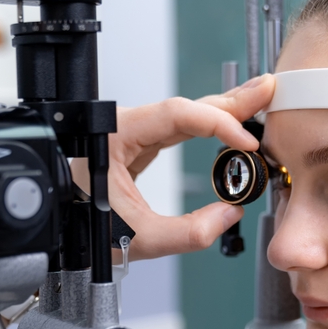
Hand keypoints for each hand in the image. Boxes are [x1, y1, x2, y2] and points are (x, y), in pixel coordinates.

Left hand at [74, 74, 274, 259]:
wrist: (60, 233)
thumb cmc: (82, 227)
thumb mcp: (139, 237)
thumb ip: (189, 232)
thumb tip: (229, 216)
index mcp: (117, 135)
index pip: (178, 115)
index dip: (217, 124)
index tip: (245, 143)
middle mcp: (126, 127)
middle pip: (187, 106)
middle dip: (230, 101)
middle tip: (267, 91)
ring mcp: (134, 135)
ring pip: (185, 115)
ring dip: (224, 111)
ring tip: (258, 102)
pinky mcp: (141, 147)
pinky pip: (180, 130)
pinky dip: (209, 127)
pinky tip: (232, 124)